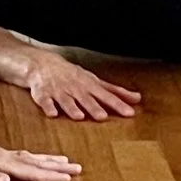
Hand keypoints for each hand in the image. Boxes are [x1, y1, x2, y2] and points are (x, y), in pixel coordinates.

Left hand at [0, 128, 83, 180]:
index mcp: (0, 161)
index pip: (29, 169)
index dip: (49, 175)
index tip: (68, 178)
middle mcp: (4, 155)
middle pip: (36, 161)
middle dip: (57, 166)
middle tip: (78, 168)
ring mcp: (0, 153)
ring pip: (31, 156)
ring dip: (49, 160)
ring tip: (66, 161)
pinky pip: (23, 156)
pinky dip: (35, 158)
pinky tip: (36, 160)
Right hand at [17, 52, 141, 120]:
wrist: (42, 63)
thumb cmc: (73, 75)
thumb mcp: (94, 81)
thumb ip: (114, 91)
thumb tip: (137, 98)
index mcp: (88, 85)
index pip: (106, 96)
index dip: (117, 104)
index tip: (129, 113)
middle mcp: (75, 88)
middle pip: (85, 98)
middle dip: (93, 107)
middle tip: (102, 117)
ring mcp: (58, 90)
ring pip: (66, 100)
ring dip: (72, 108)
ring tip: (79, 116)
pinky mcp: (42, 94)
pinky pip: (44, 101)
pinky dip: (48, 106)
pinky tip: (52, 113)